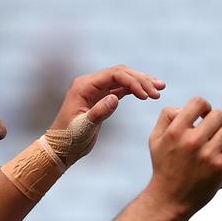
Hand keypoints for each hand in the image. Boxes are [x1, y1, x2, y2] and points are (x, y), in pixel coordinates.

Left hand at [49, 65, 165, 158]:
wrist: (61, 147)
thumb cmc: (70, 138)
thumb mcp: (84, 127)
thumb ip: (99, 112)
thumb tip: (116, 98)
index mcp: (84, 86)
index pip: (114, 75)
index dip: (133, 82)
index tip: (147, 96)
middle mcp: (90, 83)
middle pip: (120, 73)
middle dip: (141, 80)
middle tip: (158, 92)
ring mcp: (96, 89)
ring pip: (123, 79)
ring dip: (141, 82)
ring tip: (160, 87)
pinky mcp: (102, 98)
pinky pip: (121, 88)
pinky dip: (135, 89)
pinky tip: (148, 92)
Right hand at [146, 97, 221, 216]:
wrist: (171, 199)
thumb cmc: (164, 167)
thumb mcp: (155, 139)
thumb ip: (167, 117)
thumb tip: (184, 108)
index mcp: (176, 131)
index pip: (199, 102)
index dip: (204, 106)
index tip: (203, 115)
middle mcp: (192, 141)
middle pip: (218, 115)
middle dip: (215, 120)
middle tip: (210, 131)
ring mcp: (208, 154)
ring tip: (214, 143)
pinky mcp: (220, 167)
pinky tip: (219, 154)